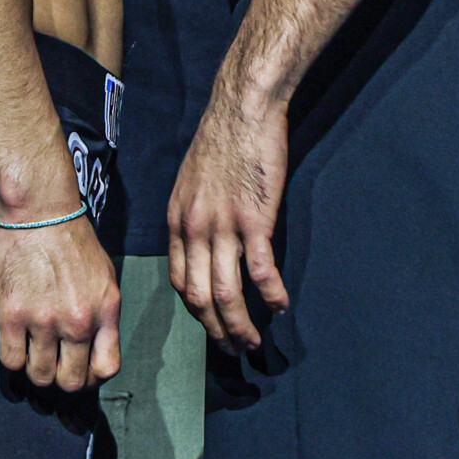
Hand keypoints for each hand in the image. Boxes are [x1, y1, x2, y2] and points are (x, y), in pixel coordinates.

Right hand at [0, 212, 119, 389]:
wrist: (40, 210)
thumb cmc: (72, 239)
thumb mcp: (104, 276)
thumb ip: (102, 313)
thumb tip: (94, 346)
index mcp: (105, 310)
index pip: (107, 369)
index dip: (92, 377)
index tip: (81, 369)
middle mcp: (78, 321)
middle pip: (72, 381)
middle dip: (62, 379)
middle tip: (53, 365)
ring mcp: (44, 320)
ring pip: (40, 376)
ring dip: (36, 371)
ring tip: (33, 355)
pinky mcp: (12, 315)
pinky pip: (12, 361)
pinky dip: (14, 360)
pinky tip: (16, 344)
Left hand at [167, 79, 291, 348]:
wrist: (242, 108)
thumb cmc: (221, 139)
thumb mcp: (191, 181)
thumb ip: (193, 214)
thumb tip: (202, 239)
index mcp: (177, 221)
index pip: (178, 281)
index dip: (195, 310)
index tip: (210, 324)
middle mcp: (194, 229)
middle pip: (199, 296)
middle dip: (216, 331)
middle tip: (233, 349)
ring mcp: (223, 226)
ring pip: (226, 292)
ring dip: (240, 325)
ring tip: (254, 342)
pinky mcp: (254, 219)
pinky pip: (260, 270)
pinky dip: (271, 294)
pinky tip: (281, 305)